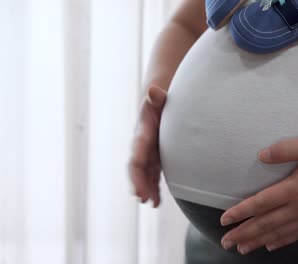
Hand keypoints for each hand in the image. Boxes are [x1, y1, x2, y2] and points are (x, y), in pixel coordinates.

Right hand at [128, 84, 166, 206]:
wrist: (158, 105)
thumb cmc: (161, 102)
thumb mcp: (160, 99)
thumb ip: (158, 98)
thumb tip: (153, 90)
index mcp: (143, 134)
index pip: (137, 154)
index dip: (136, 170)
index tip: (137, 182)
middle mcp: (142, 146)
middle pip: (137, 168)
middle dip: (138, 183)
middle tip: (142, 198)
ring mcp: (148, 154)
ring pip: (144, 175)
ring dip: (146, 189)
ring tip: (151, 203)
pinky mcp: (155, 159)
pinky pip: (153, 176)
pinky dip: (154, 188)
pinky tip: (156, 202)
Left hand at [219, 137, 297, 253]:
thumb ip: (283, 150)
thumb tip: (260, 155)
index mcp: (293, 188)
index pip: (260, 204)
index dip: (240, 213)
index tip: (224, 220)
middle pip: (265, 224)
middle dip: (243, 234)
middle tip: (225, 242)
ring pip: (278, 233)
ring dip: (257, 242)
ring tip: (242, 249)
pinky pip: (296, 236)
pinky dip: (281, 242)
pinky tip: (271, 246)